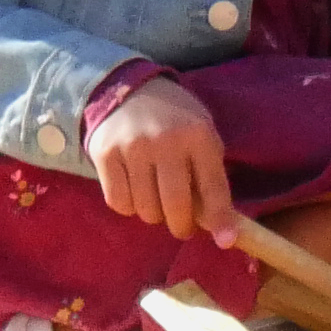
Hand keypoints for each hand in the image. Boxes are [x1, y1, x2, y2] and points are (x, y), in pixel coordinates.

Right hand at [91, 78, 232, 240]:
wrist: (128, 90)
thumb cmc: (174, 120)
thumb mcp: (201, 135)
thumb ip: (209, 175)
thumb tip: (217, 227)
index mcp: (198, 135)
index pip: (213, 187)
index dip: (220, 218)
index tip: (225, 241)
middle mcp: (166, 141)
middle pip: (176, 205)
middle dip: (182, 226)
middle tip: (182, 226)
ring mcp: (132, 147)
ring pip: (146, 209)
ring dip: (154, 214)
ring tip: (156, 199)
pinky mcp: (105, 154)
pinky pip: (118, 202)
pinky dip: (129, 205)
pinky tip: (134, 190)